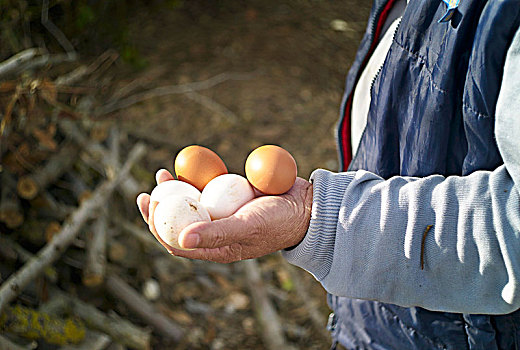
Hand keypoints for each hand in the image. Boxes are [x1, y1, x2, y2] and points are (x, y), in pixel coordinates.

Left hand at [136, 169, 312, 262]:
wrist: (305, 206)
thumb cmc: (278, 223)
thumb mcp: (245, 228)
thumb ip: (215, 235)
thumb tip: (180, 239)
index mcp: (215, 248)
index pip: (176, 241)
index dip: (157, 226)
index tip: (149, 205)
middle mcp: (215, 231)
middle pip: (179, 221)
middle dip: (160, 207)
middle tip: (149, 191)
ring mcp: (222, 213)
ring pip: (191, 202)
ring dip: (174, 190)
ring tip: (162, 173)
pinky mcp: (230, 198)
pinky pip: (207, 188)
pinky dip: (195, 178)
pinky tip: (187, 167)